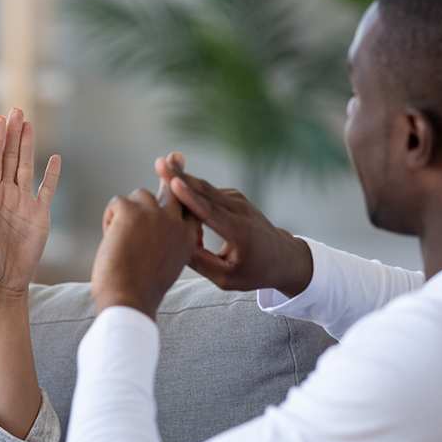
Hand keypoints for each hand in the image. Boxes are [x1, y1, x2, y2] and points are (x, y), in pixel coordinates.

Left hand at [0, 108, 60, 296]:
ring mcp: (23, 203)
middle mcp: (5, 195)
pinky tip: (55, 158)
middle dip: (12, 133)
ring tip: (28, 122)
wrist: (5, 282)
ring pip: (26, 166)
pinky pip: (47, 189)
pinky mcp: (40, 214)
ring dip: (28, 145)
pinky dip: (52, 174)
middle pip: (9, 157)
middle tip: (16, 110)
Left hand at [91, 181, 200, 319]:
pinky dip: (109, 219)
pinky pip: (116, 202)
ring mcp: (155, 215)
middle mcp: (176, 222)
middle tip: (173, 157)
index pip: (189, 206)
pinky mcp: (131, 211)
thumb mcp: (164, 265)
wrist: (128, 300)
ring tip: (121, 242)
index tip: (186, 172)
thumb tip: (154, 225)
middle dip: (172, 171)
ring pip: (137, 196)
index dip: (184, 191)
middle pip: (172, 188)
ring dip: (126, 214)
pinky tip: (111, 240)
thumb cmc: (140, 290)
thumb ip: (166, 242)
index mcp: (187, 238)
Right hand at [156, 153, 311, 296]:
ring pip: (203, 189)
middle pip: (205, 190)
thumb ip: (201, 264)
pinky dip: (190, 198)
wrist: (283, 258)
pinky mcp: (232, 197)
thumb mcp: (227, 278)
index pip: (210, 212)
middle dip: (180, 176)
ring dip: (181, 187)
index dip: (190, 197)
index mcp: (240, 231)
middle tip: (158, 163)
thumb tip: (174, 246)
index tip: (173, 183)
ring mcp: (237, 200)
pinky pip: (206, 194)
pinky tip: (182, 210)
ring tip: (161, 174)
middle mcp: (240, 210)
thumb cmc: (255, 271)